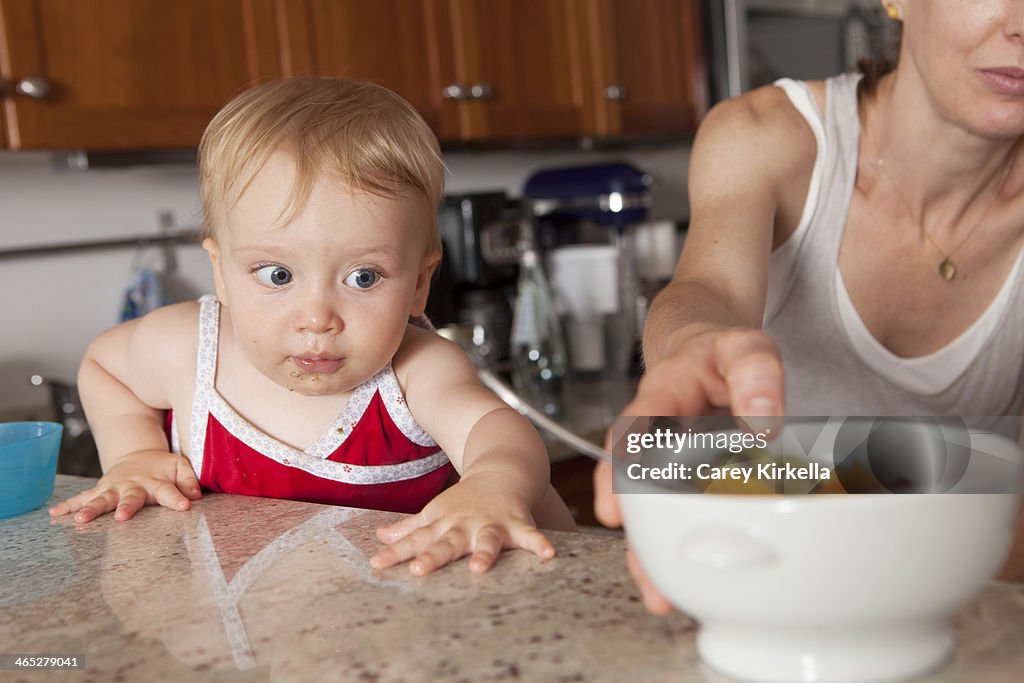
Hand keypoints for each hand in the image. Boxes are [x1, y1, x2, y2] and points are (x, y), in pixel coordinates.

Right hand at [49, 450, 201, 522]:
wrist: (138, 455)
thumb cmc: (162, 467)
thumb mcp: (180, 467)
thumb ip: (189, 480)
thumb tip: (196, 496)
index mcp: (155, 481)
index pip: (168, 491)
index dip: (177, 498)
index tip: (185, 506)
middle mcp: (132, 485)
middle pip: (129, 497)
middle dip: (126, 507)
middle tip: (123, 517)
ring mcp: (113, 488)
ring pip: (101, 499)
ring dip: (92, 509)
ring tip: (81, 519)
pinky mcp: (100, 490)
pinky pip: (82, 497)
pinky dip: (68, 505)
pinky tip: (54, 513)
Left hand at [370, 472, 555, 574]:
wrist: (500, 471)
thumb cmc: (464, 501)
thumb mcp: (435, 513)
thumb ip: (409, 529)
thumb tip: (380, 537)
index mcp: (443, 524)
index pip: (415, 540)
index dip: (396, 552)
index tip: (378, 564)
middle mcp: (465, 525)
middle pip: (447, 543)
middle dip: (434, 556)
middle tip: (420, 569)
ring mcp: (491, 523)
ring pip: (486, 541)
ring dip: (483, 553)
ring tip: (479, 568)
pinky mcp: (517, 523)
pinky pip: (530, 536)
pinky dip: (540, 544)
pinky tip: (550, 554)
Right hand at [593, 326, 784, 613]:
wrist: (706, 351)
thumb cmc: (720, 352)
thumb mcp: (745, 346)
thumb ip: (755, 374)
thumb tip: (763, 423)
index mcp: (660, 396)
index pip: (634, 431)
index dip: (621, 471)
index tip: (615, 508)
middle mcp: (653, 435)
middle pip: (633, 487)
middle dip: (637, 533)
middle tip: (645, 573)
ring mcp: (664, 462)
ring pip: (649, 510)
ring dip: (651, 552)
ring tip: (660, 597)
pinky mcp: (682, 481)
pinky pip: (674, 514)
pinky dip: (676, 547)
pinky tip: (684, 581)